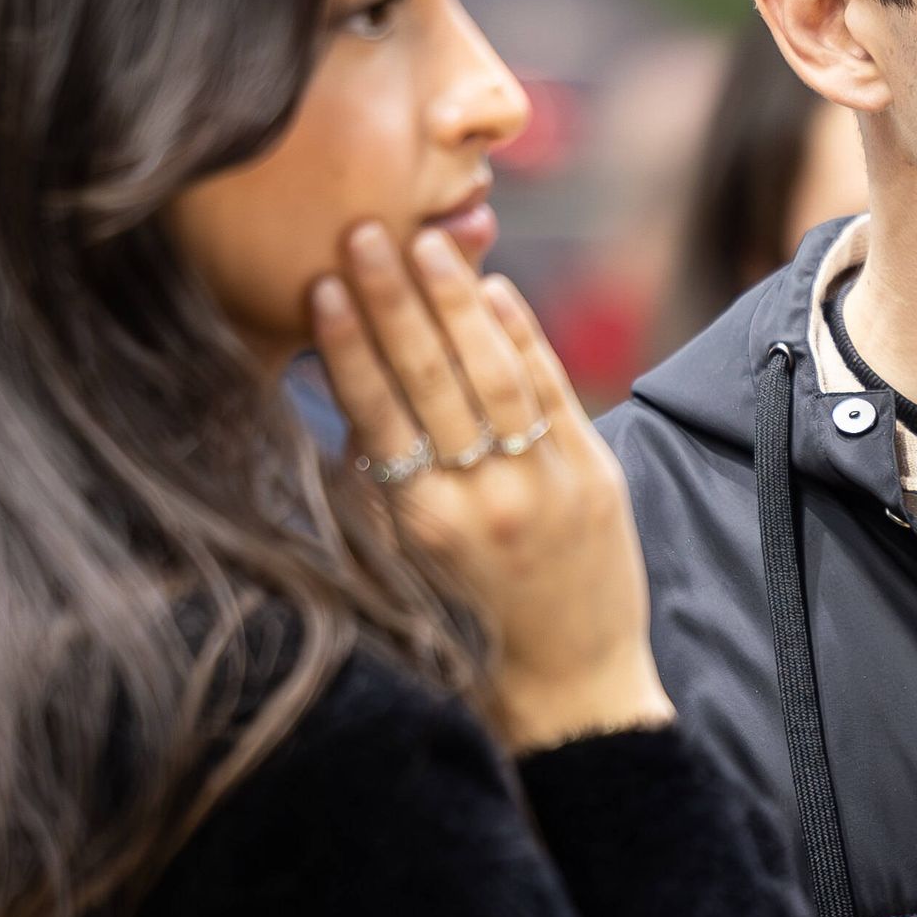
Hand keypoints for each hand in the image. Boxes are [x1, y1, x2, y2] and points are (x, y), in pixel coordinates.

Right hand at [307, 223, 671, 750]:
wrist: (568, 684)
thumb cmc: (468, 626)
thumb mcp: (401, 562)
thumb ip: (376, 483)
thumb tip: (347, 391)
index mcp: (418, 525)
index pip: (375, 415)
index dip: (349, 346)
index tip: (323, 286)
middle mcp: (479, 501)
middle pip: (431, 380)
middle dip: (396, 299)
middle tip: (366, 232)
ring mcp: (542, 485)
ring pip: (494, 374)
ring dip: (458, 301)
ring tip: (428, 244)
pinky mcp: (592, 476)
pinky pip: (552, 391)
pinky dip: (523, 336)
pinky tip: (496, 289)